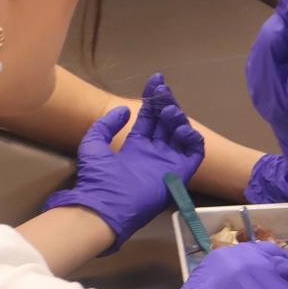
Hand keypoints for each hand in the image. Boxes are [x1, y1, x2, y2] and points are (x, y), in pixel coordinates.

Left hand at [43, 73, 205, 252]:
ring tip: (169, 112)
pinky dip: (193, 138)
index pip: (149, 119)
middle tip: (163, 91)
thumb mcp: (93, 146)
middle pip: (166, 123)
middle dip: (166, 103)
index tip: (155, 81)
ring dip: (178, 119)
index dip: (152, 100)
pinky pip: (194, 153)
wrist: (104, 207)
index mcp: (135, 148)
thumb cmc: (98, 179)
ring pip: (181, 134)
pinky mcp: (179, 173)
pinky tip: (182, 129)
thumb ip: (106, 125)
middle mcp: (154, 153)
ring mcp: (168, 163)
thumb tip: (125, 110)